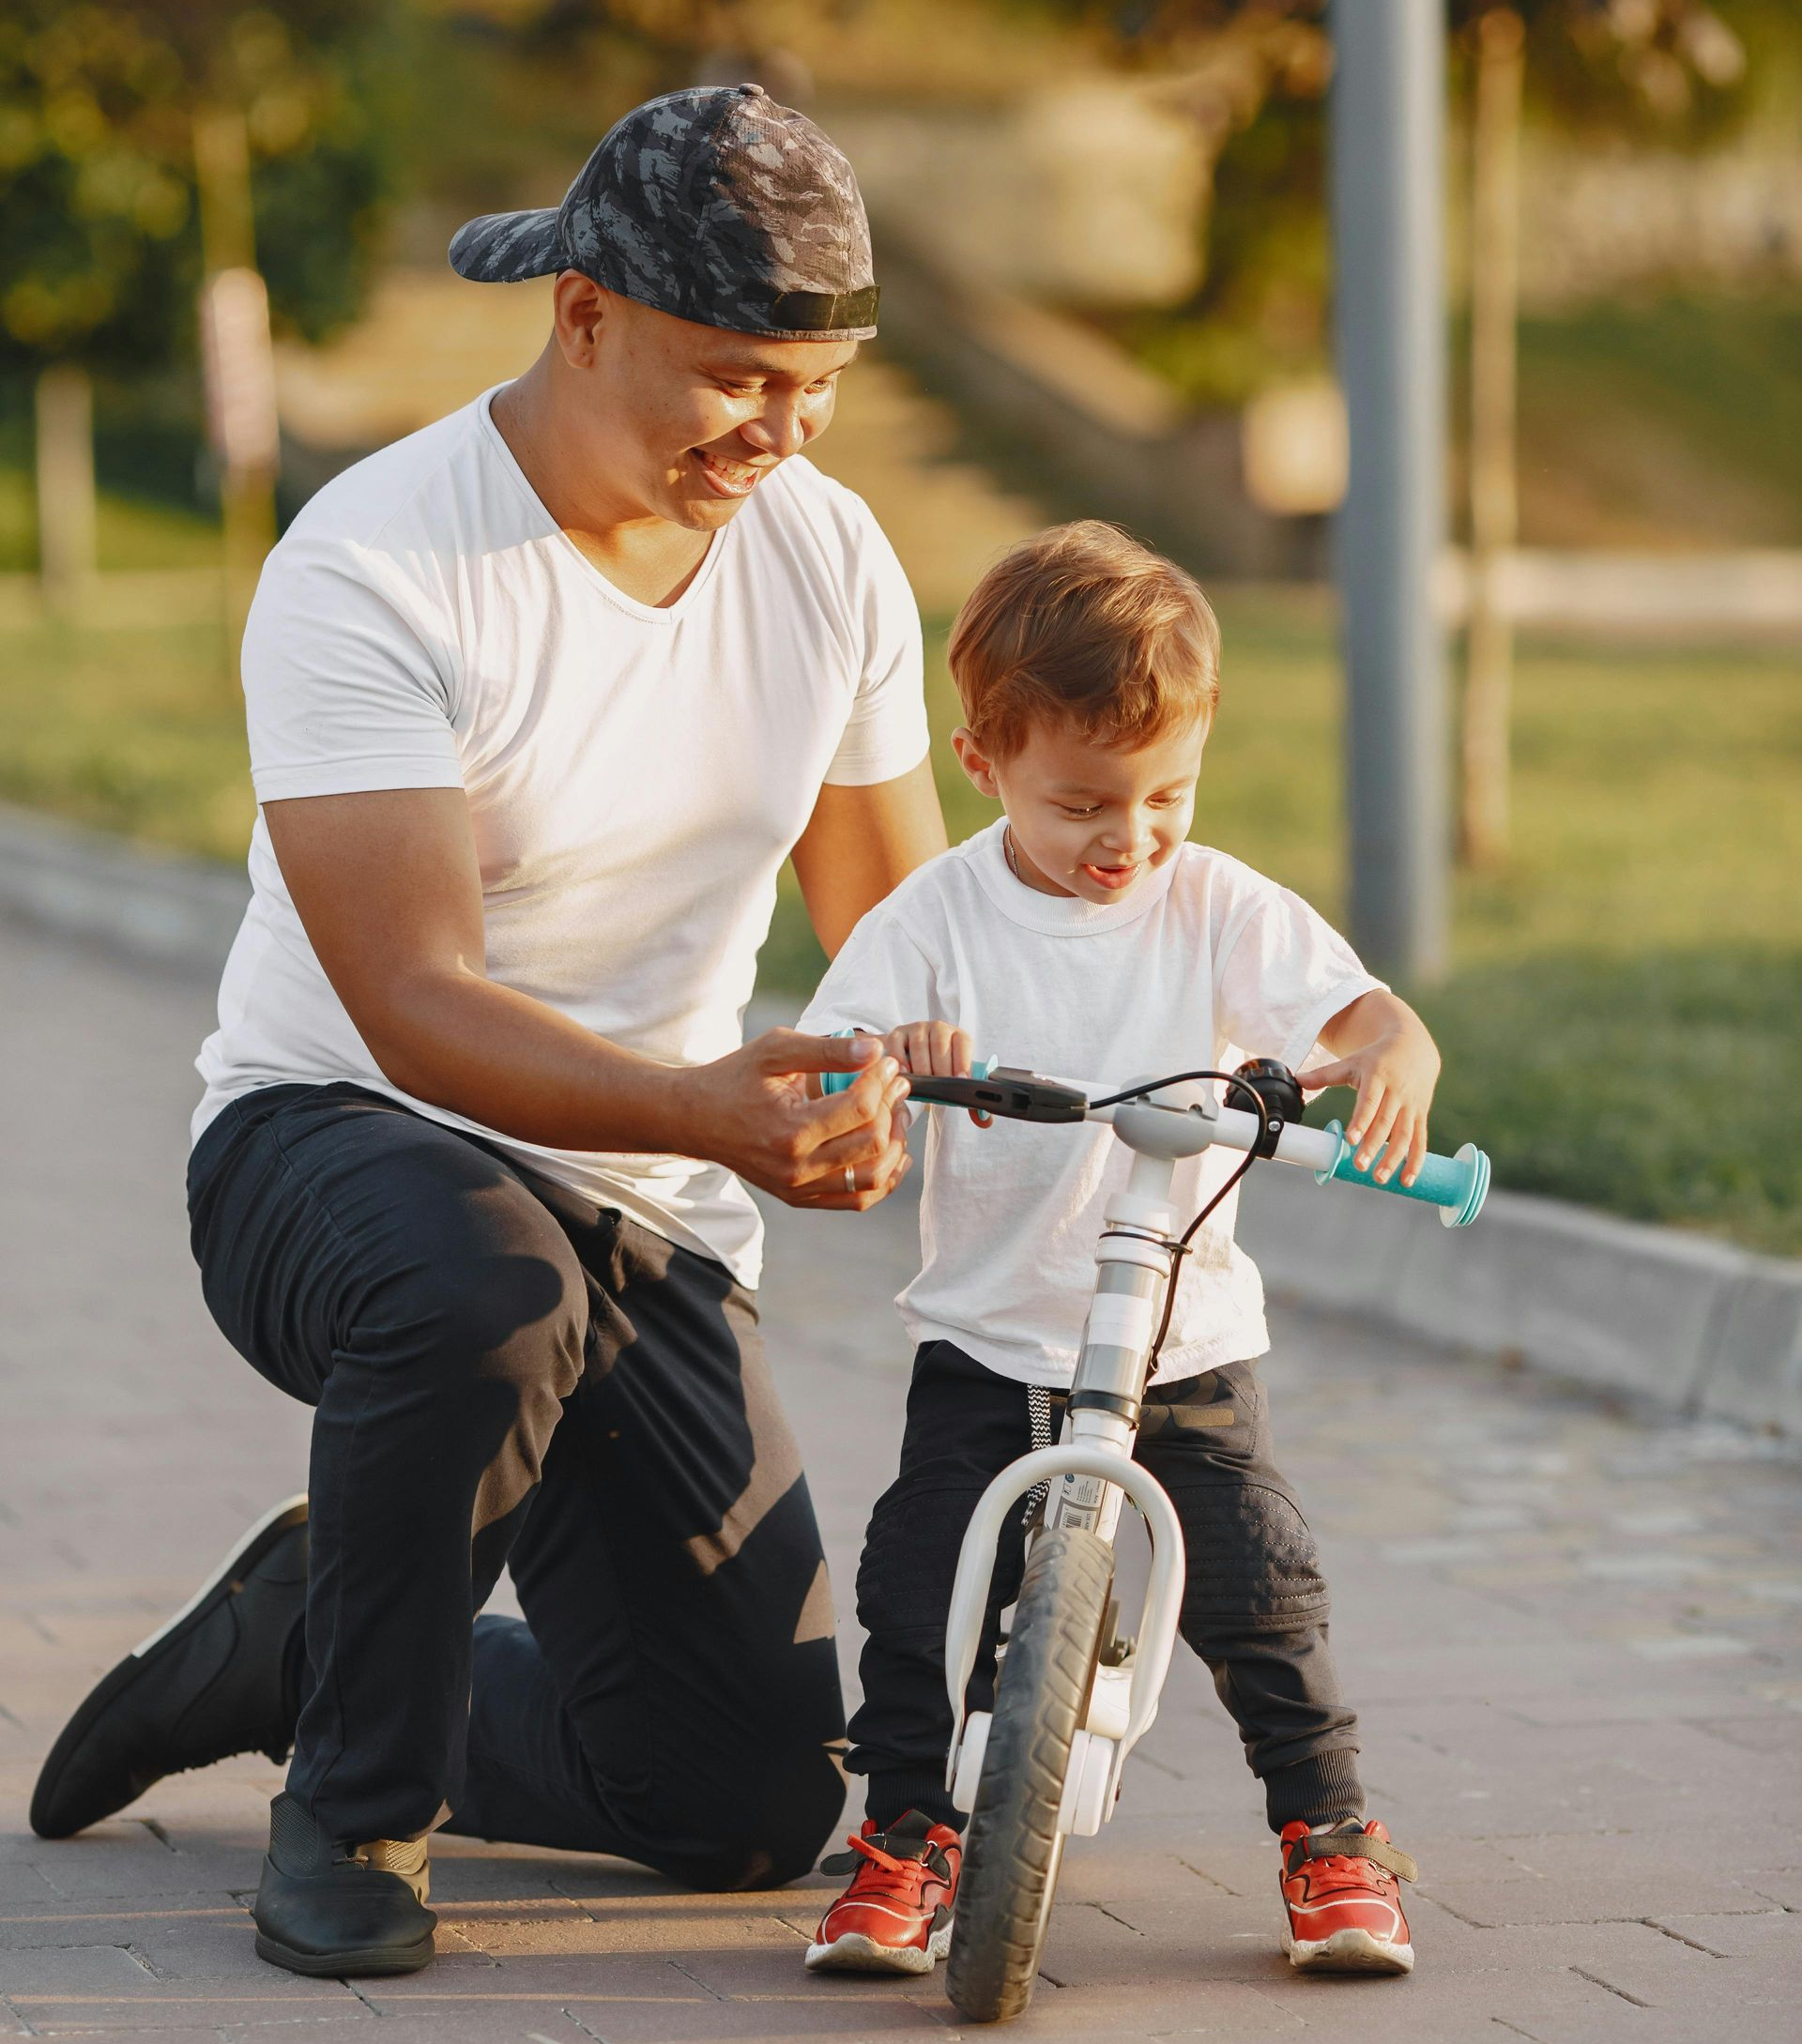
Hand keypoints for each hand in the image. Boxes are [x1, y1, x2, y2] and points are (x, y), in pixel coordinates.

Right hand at [680, 1029, 912, 1210]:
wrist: (695, 1118)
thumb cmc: (735, 1078)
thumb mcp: (775, 1050)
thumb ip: (827, 1050)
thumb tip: (875, 1050)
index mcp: (789, 1129)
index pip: (860, 1109)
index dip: (882, 1081)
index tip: (887, 1063)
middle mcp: (795, 1167)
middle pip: (871, 1142)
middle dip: (892, 1107)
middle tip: (897, 1084)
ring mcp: (798, 1188)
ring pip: (872, 1177)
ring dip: (895, 1144)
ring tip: (897, 1115)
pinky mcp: (799, 1198)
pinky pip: (857, 1200)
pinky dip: (883, 1178)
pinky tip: (894, 1152)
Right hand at [878, 1019, 989, 1126]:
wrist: (908, 1054)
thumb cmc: (936, 1069)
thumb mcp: (953, 1080)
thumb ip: (969, 1101)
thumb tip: (985, 1122)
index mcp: (957, 1036)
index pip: (963, 1043)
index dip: (963, 1061)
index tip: (962, 1080)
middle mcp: (938, 1029)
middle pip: (941, 1046)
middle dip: (941, 1070)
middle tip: (940, 1090)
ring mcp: (916, 1029)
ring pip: (920, 1047)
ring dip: (922, 1068)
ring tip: (923, 1086)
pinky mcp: (897, 1034)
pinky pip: (898, 1045)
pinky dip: (901, 1061)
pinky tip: (905, 1075)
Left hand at [1300, 999, 1440, 1186]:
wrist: (1413, 1047)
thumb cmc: (1376, 1059)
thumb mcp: (1352, 1062)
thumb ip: (1326, 1074)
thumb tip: (1297, 1079)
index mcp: (1377, 1078)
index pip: (1369, 1102)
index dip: (1361, 1121)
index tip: (1351, 1139)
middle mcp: (1397, 1093)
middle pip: (1385, 1123)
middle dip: (1373, 1146)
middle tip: (1361, 1166)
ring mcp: (1410, 1106)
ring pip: (1404, 1135)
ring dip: (1394, 1158)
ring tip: (1380, 1178)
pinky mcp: (1421, 1115)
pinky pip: (1420, 1140)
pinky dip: (1416, 1161)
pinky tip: (1407, 1180)